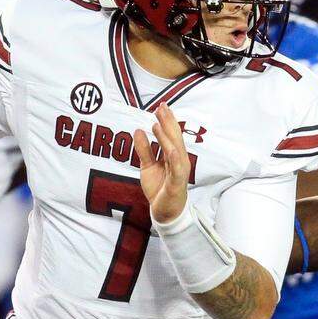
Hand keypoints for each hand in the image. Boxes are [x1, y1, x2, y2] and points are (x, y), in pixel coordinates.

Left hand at [133, 104, 190, 223]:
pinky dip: (174, 158)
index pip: (171, 134)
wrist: (165, 212)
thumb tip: (137, 130)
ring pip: (174, 150)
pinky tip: (171, 148)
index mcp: (173, 155)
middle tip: (161, 107)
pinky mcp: (177, 183)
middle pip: (174, 138)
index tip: (161, 106)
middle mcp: (179, 160)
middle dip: (168, 122)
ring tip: (158, 123)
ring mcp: (180, 171)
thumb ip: (144, 149)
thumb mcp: (147, 166)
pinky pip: (176, 169)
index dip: (167, 120)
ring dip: (167, 136)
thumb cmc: (160, 188)